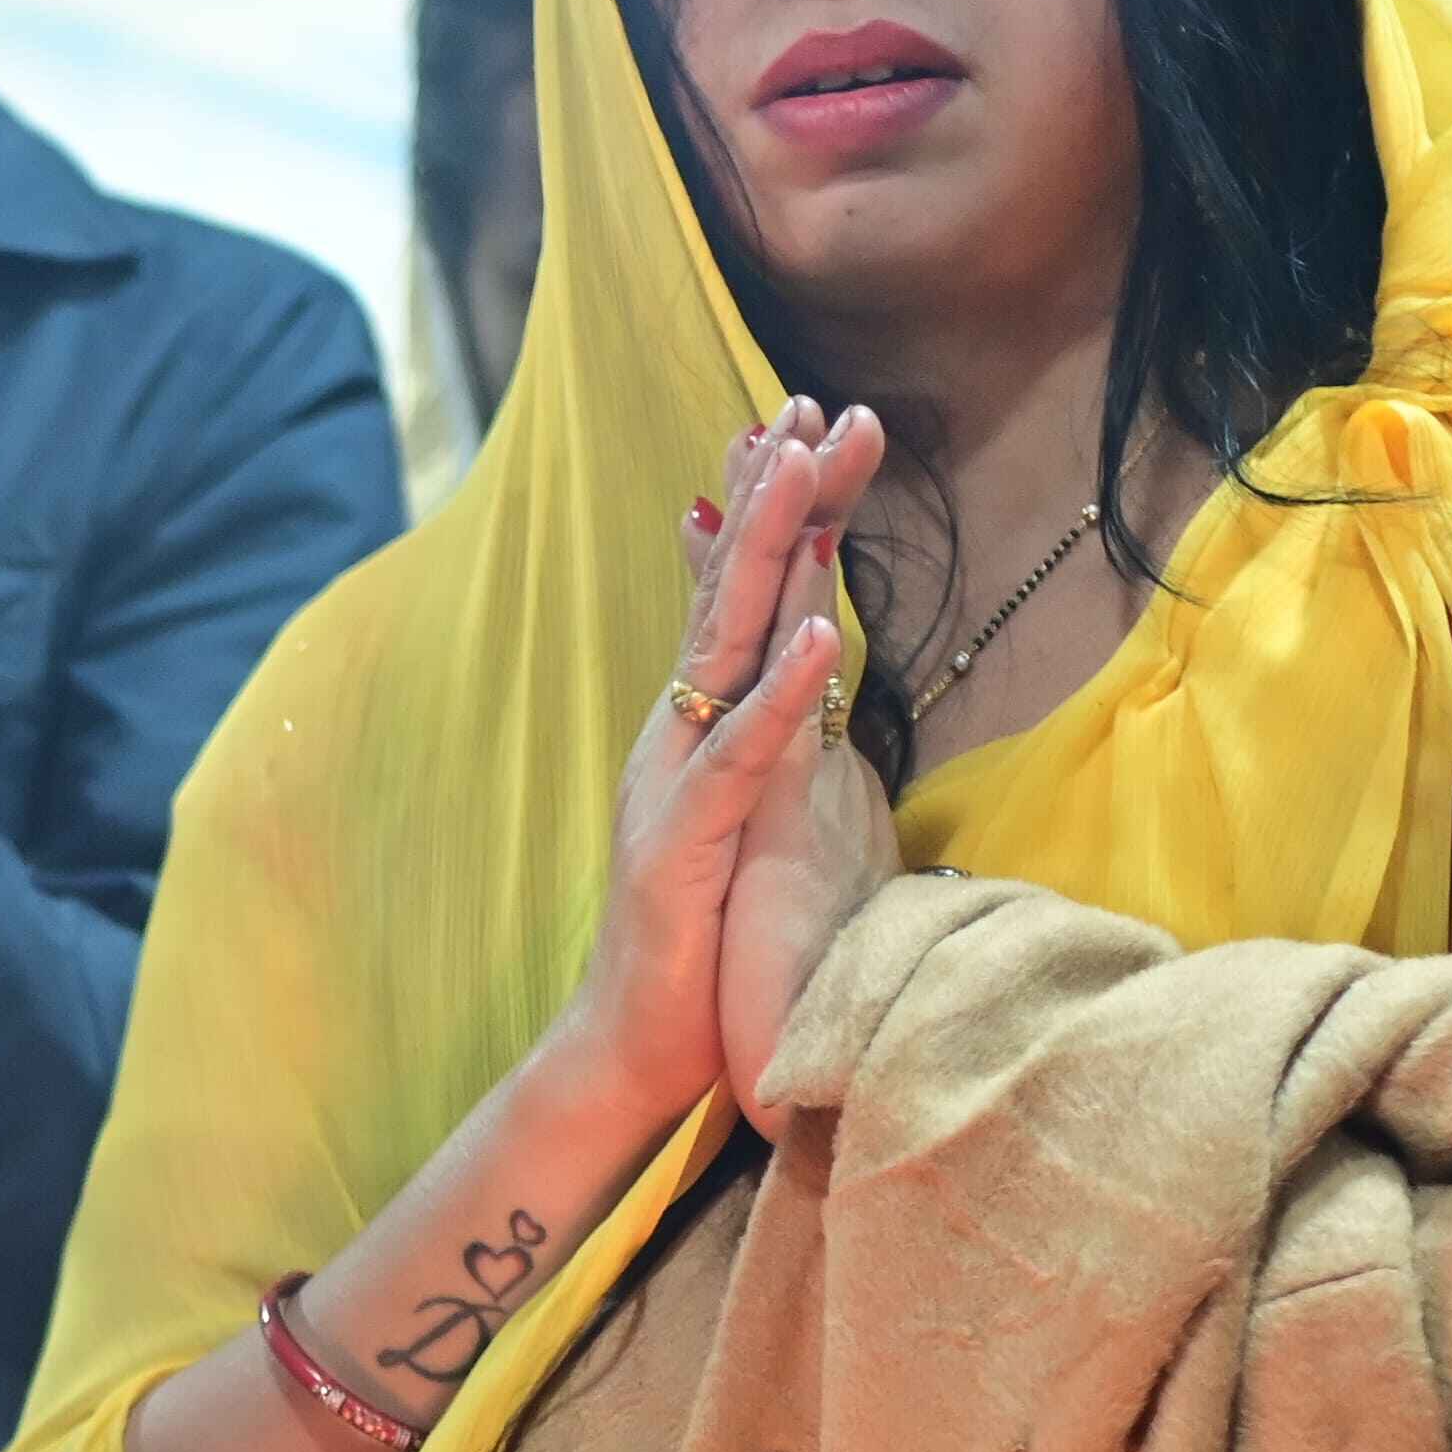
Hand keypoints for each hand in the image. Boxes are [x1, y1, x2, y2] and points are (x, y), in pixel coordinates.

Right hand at [568, 400, 900, 1134]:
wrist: (628, 1051)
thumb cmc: (698, 944)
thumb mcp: (741, 821)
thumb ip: (762, 743)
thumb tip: (803, 676)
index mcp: (699, 728)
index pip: (740, 597)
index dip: (770, 508)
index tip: (808, 415)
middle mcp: (677, 737)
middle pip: (731, 594)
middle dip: (771, 493)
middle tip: (812, 400)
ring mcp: (674, 785)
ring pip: (724, 650)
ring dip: (766, 554)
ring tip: (803, 467)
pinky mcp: (683, 847)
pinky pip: (739, 760)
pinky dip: (782, 698)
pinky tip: (822, 639)